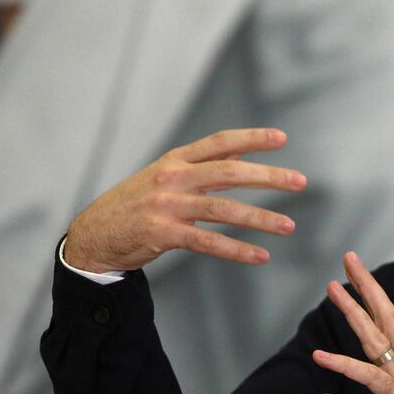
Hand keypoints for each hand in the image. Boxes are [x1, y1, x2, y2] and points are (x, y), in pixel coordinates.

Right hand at [64, 128, 306, 271]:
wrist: (93, 235)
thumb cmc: (136, 203)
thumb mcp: (166, 175)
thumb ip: (203, 165)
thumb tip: (241, 153)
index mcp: (175, 160)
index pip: (219, 142)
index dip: (251, 138)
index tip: (282, 138)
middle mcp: (172, 178)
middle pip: (228, 172)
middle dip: (267, 176)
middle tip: (300, 181)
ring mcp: (166, 206)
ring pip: (223, 209)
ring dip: (260, 218)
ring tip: (288, 226)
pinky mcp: (162, 234)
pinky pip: (208, 242)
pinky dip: (237, 250)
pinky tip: (260, 255)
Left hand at [312, 252, 393, 393]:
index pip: (382, 327)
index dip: (365, 301)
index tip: (348, 279)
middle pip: (383, 317)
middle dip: (365, 287)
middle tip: (349, 257)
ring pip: (377, 337)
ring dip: (354, 310)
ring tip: (333, 287)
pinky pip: (370, 377)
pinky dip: (344, 366)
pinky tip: (319, 356)